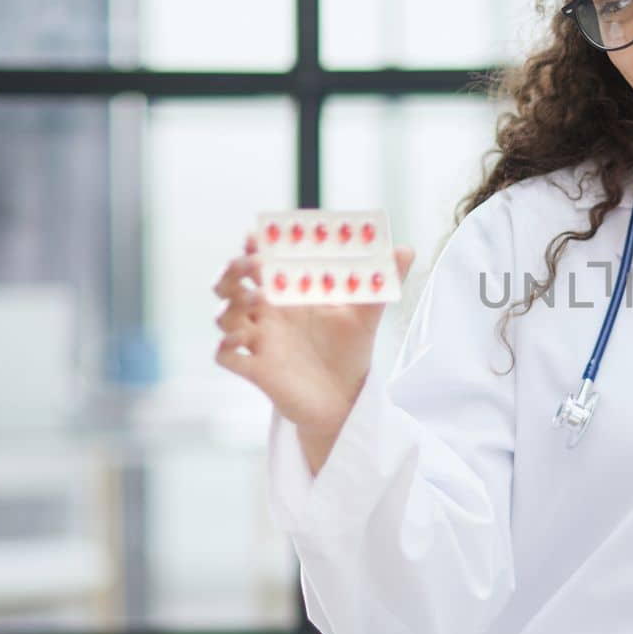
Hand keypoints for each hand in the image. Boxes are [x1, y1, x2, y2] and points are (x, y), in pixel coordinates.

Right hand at [212, 234, 415, 445]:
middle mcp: (269, 314)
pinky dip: (227, 344)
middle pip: (231, 283)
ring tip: (256, 300)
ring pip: (224, 315)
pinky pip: (225, 354)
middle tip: (252, 264)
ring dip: (230, 304)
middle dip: (233, 270)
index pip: (261, 261)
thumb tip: (409, 250)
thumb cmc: (349, 350)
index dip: (254, 246)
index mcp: (289, 294)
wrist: (345, 398)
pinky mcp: (256, 368)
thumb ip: (383, 280)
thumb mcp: (368, 313)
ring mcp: (259, 340)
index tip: (257, 234)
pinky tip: (245, 338)